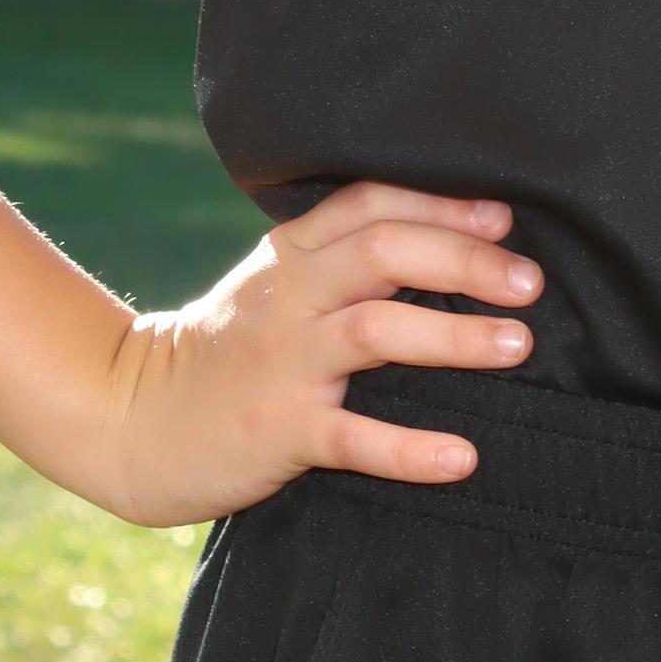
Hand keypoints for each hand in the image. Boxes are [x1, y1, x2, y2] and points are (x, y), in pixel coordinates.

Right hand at [92, 183, 536, 526]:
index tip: (504, 218)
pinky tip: (461, 457)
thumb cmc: (225, 352)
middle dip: (465, 262)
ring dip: (454, 338)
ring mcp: (282, 362)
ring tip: (518, 346)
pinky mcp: (277, 429)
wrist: (131, 421)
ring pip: (375, 330)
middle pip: (383, 252)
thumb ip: (337, 259)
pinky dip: (409, 448)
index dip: (440, 204)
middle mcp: (289, 296)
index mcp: (291, 255)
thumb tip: (448, 243)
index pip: (369, 204)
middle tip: (529, 283)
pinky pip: (351, 436)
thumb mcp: (273, 287)